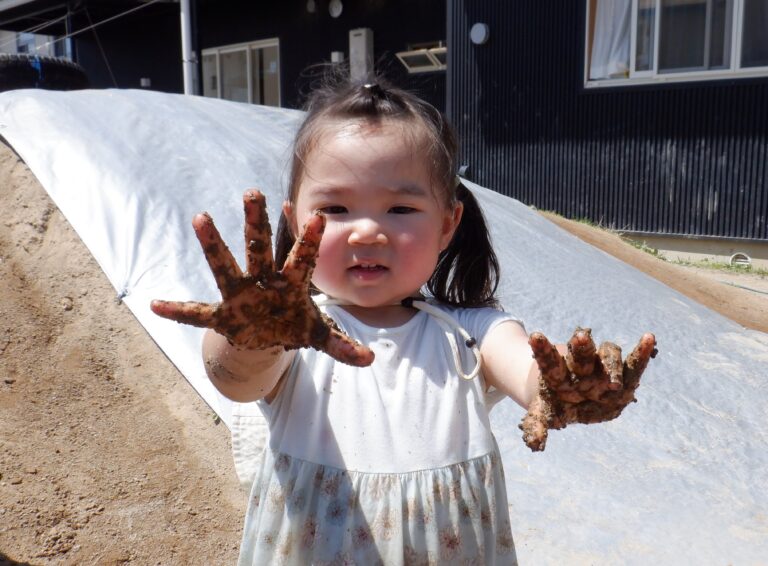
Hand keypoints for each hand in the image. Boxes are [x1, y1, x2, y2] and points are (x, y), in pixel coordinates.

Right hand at [150, 190, 374, 366]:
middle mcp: (263, 281)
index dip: (309, 239)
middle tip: (254, 192)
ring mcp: (241, 295)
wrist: (269, 336)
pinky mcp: (224, 314)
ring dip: (214, 245)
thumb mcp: (319, 336)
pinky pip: (198, 314)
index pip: (303, 257)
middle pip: (260, 248)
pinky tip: (156, 305)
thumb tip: (370, 360)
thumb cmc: (296, 325)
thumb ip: (342, 346)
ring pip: (226, 266)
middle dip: (257, 223)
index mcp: (292, 284)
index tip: (317, 215)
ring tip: (201, 217)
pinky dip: (179, 312)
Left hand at [520, 328, 656, 450]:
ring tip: (614, 383)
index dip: (542, 349)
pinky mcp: (623, 375)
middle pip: (581, 354)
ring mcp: (601, 367)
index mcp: (558, 374)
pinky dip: (641, 354)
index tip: (535, 337)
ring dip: (611, 363)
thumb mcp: (544, 413)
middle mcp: (580, 367)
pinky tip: (650, 339)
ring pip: (607, 355)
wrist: (573, 397)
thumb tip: (533, 444)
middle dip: (582, 347)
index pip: (549, 361)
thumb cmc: (556, 403)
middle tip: (581, 338)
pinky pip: (633, 365)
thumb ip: (537, 425)